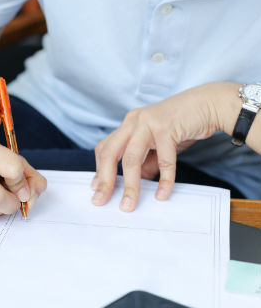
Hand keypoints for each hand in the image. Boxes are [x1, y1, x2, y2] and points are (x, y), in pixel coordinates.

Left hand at [91, 82, 238, 210]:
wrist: (209, 103)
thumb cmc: (181, 125)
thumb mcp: (157, 144)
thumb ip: (144, 162)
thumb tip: (134, 185)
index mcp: (128, 125)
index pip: (105, 149)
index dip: (99, 170)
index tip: (97, 189)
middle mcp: (133, 122)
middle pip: (109, 154)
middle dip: (104, 180)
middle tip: (101, 200)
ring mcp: (148, 123)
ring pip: (131, 158)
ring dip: (130, 185)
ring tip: (129, 204)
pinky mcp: (167, 127)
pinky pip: (164, 159)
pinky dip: (164, 179)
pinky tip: (162, 194)